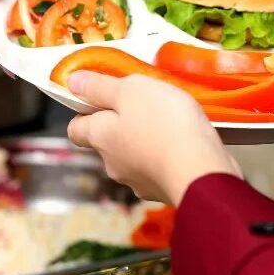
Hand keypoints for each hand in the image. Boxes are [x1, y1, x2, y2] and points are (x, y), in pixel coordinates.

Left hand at [65, 72, 241, 204]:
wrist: (201, 170)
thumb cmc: (164, 123)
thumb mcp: (129, 89)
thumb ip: (99, 86)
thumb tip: (72, 82)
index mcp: (99, 137)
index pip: (76, 129)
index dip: (84, 113)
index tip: (101, 99)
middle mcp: (111, 163)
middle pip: (106, 143)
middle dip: (120, 126)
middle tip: (142, 107)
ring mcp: (137, 182)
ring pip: (133, 158)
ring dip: (144, 143)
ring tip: (168, 125)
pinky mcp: (162, 192)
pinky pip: (158, 171)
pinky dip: (165, 159)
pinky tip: (183, 146)